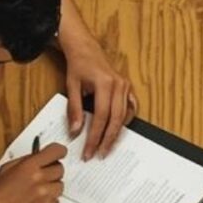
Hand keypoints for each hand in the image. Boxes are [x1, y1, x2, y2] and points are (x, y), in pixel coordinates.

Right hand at [0, 143, 66, 202]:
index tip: (59, 154)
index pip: (56, 151)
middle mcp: (39, 179)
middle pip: (60, 169)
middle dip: (52, 171)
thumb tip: (41, 156)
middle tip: (42, 176)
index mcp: (30, 166)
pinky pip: (56, 202)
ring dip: (51, 187)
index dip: (59, 152)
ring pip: (60, 186)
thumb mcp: (8, 168)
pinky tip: (36, 202)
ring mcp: (44, 196)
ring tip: (37, 191)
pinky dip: (49, 202)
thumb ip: (27, 160)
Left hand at [61, 35, 134, 159]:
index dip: (95, 137)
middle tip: (99, 154)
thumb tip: (76, 131)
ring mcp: (125, 86)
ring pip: (123, 117)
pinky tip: (118, 128)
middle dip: (106, 140)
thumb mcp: (72, 86)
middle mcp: (118, 85)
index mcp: (105, 83)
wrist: (85, 48)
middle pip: (115, 120)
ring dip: (115, 133)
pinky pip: (131, 108)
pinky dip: (126, 120)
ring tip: (107, 146)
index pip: (101, 117)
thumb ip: (75, 110)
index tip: (89, 150)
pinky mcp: (127, 87)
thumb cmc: (78, 65)